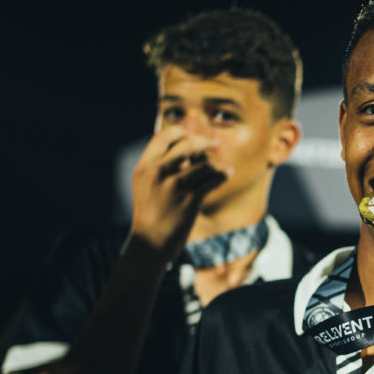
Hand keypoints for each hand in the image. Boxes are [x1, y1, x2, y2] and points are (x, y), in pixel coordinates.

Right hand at [127, 126, 229, 262]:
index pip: (162, 137)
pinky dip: (222, 175)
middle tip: (215, 142)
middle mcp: (158, 172)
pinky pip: (212, 180)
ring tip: (223, 169)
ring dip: (216, 165)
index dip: (180, 131)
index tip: (191, 132)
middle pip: (187, 145)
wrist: (150, 243)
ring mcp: (174, 185)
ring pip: (203, 164)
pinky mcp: (190, 199)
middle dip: (204, 141)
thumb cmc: (150, 214)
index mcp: (145, 167)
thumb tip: (187, 150)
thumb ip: (160, 166)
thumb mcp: (145, 185)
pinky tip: (228, 173)